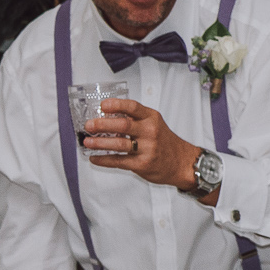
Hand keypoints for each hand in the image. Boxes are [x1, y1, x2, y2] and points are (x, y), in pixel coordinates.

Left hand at [85, 99, 207, 197]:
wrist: (182, 162)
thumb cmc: (164, 142)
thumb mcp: (154, 124)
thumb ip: (134, 119)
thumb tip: (105, 116)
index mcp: (151, 118)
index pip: (133, 107)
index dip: (116, 105)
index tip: (103, 105)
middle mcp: (150, 131)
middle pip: (123, 125)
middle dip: (102, 124)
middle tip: (89, 125)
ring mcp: (147, 148)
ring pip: (119, 144)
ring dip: (100, 143)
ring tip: (87, 142)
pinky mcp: (142, 164)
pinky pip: (119, 161)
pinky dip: (104, 160)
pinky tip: (94, 158)